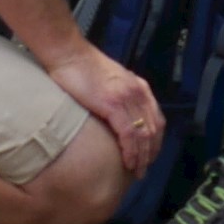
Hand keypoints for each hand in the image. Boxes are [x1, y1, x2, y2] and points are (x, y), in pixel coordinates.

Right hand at [48, 42, 167, 175]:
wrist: (67, 52)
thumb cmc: (81, 65)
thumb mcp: (109, 79)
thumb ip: (119, 94)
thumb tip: (117, 115)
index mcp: (139, 86)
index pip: (156, 119)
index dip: (155, 141)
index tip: (148, 156)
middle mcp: (138, 92)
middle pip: (153, 130)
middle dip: (150, 153)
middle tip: (142, 169)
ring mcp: (127, 98)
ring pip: (143, 135)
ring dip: (142, 157)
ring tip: (136, 171)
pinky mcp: (113, 105)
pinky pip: (129, 135)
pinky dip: (131, 152)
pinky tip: (127, 162)